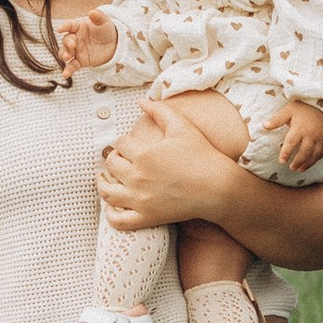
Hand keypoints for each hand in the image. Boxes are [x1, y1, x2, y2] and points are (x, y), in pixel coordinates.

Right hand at [55, 10, 116, 80]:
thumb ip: (98, 17)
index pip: (69, 25)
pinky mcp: (80, 61)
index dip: (65, 26)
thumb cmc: (106, 30)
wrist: (114, 45)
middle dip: (67, 43)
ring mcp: (76, 50)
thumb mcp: (104, 22)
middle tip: (73, 45)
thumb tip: (92, 12)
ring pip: (65, 53)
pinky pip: (72, 66)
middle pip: (66, 40)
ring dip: (64, 55)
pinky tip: (65, 75)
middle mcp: (75, 38)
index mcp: (78, 26)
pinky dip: (67, 70)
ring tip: (67, 57)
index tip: (60, 29)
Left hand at [95, 96, 231, 235]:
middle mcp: (138, 177)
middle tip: (122, 158)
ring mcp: (140, 200)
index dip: (125, 140)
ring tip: (106, 178)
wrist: (218, 187)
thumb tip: (141, 101)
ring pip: (107, 192)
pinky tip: (113, 206)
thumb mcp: (182, 126)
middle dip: (115, 158)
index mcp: (144, 154)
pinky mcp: (147, 217)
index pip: (121, 143)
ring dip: (103, 183)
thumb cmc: (202, 154)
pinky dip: (111, 214)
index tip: (132, 143)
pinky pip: (119, 221)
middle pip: (111, 164)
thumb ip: (160, 110)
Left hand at [271, 99, 322, 172]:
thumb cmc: (303, 108)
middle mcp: (311, 134)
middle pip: (304, 151)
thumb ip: (277, 119)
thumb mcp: (289, 110)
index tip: (282, 161)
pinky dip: (316, 160)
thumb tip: (264, 125)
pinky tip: (310, 163)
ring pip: (314, 154)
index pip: (291, 142)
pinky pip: (322, 152)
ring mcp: (321, 137)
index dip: (286, 153)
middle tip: (291, 168)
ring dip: (307, 163)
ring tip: (299, 169)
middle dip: (298, 161)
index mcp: (300, 127)